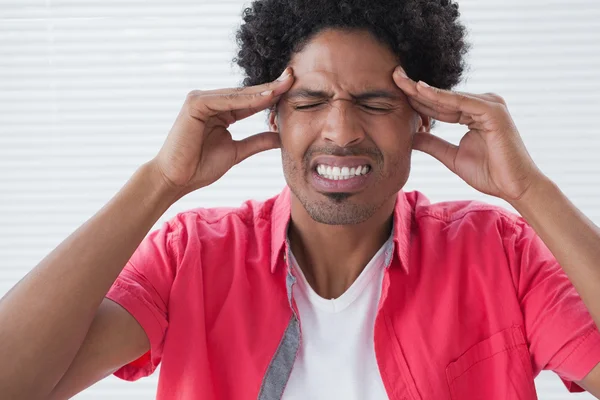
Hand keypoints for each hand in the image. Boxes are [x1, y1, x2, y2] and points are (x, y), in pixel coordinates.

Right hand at [152, 68, 294, 195]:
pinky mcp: (195, 103)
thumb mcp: (237, 152)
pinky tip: (266, 97)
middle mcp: (211, 101)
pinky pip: (225, 100)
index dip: (272, 97)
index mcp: (220, 111)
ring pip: (238, 95)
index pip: (251, 101)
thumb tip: (281, 138)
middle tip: (293, 77)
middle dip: (271, 87)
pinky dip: (246, 99)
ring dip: (262, 91)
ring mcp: (201, 99)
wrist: (176, 179)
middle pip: (246, 94)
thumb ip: (257, 142)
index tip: (294, 90)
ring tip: (285, 85)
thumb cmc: (200, 167)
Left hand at [393, 67, 543, 201]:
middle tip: (393, 75)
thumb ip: (432, 143)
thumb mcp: (451, 156)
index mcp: (473, 113)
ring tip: (400, 80)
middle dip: (415, 89)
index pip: (439, 105)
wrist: (514, 187)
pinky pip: (460, 102)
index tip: (394, 91)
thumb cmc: (489, 173)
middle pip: (442, 97)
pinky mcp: (493, 110)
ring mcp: (490, 104)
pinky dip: (440, 97)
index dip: (416, 100)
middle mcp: (482, 104)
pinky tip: (420, 90)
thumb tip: (409, 136)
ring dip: (423, 90)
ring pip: (448, 97)